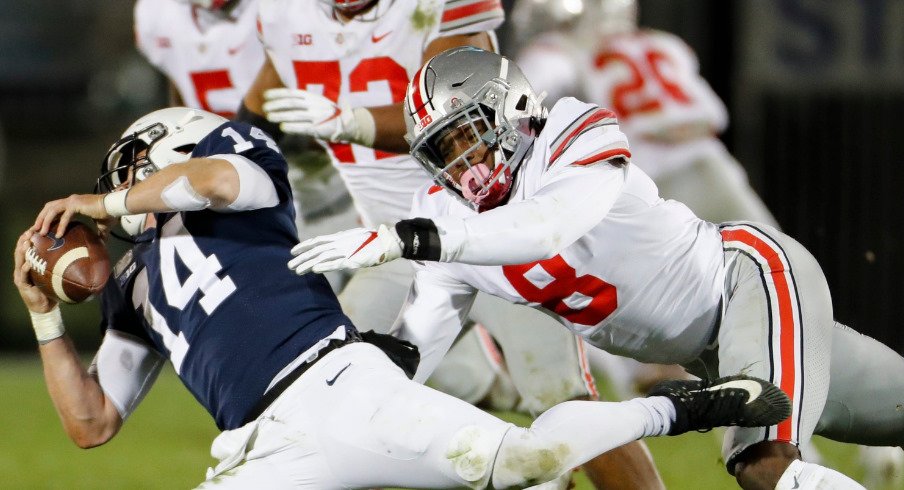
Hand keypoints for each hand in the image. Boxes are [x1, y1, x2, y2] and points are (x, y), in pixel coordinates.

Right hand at [13, 230, 57, 313]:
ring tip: (27, 243)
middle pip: (20, 251)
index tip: (35, 227)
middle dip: (23, 241)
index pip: (27, 248)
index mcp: (28, 264)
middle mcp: (22, 268)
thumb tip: (78, 251)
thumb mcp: (54, 274)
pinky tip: (28, 264)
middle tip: (30, 231)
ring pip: (19, 261)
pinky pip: (23, 276)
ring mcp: (20, 276)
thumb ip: (59, 263)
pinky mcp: (22, 285)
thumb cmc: (51, 289)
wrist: (45, 307)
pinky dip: (25, 269)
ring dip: (22, 252)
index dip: (29, 237)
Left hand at [32, 194, 110, 237]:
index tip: (42, 226)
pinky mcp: (76, 205)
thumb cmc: (109, 214)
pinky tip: (58, 235)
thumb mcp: (102, 226)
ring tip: (42, 232)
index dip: (47, 216)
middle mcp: (71, 200)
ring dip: (45, 221)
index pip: (55, 208)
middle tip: (35, 230)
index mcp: (74, 202)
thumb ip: (99, 233)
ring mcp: (72, 201)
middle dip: (41, 218)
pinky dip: (60, 225)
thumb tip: (103, 243)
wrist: (114, 206)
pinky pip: (65, 216)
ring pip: (52, 210)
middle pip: (49, 207)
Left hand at [263, 88, 368, 143]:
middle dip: (276, 105)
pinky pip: (303, 127)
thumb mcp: (316, 102)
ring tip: (269, 117)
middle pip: (291, 103)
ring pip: (295, 115)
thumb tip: (282, 101)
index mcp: (312, 96)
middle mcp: (313, 104)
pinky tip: (282, 127)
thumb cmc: (328, 113)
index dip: (278, 94)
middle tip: (264, 108)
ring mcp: (316, 116)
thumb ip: (302, 101)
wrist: (348, 124)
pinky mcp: (319, 128)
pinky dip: (292, 127)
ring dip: (281, 115)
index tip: (265, 95)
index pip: (292, 93)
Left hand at [288, 225, 402, 274]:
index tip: (292, 251)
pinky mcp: (353, 260)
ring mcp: (346, 251)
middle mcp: (339, 243)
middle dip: (301, 258)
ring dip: (308, 264)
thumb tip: (335, 245)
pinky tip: (314, 270)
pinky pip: (336, 263)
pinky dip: (325, 266)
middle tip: (289, 266)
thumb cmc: (372, 240)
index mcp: (339, 237)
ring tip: (297, 271)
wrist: (387, 241)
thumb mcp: (354, 238)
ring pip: (322, 258)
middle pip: (316, 250)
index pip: (317, 241)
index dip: (304, 246)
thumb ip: (343, 242)